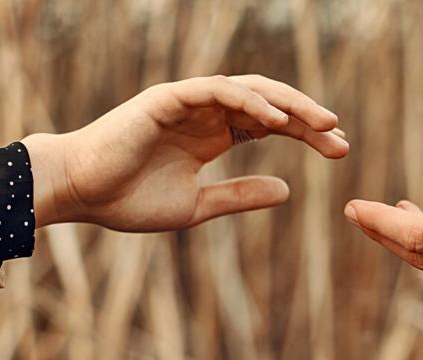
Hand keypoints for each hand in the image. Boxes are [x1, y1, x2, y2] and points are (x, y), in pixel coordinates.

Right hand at [25, 74, 347, 230]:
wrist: (80, 194)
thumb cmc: (129, 200)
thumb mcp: (198, 206)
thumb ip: (240, 196)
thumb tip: (288, 192)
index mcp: (214, 136)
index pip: (271, 125)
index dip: (306, 134)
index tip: (340, 151)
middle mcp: (206, 114)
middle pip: (270, 105)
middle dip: (308, 119)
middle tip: (342, 138)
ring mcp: (189, 102)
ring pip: (250, 91)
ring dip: (288, 104)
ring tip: (324, 123)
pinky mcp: (169, 97)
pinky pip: (217, 91)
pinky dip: (249, 101)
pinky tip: (278, 120)